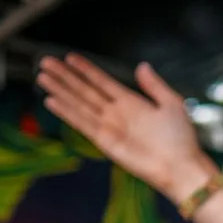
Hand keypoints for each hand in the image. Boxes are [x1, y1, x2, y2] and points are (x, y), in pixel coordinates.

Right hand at [37, 55, 217, 200]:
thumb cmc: (181, 138)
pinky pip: (82, 123)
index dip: (85, 69)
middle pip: (84, 90)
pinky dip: (66, 112)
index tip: (69, 57)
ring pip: (78, 104)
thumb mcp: (171, 104)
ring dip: (60, 90)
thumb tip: (142, 65)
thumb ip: (154, 85)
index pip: (102, 81)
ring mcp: (108, 126)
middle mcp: (115, 112)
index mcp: (131, 101)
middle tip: (44, 61)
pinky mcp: (104, 141)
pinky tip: (51, 100)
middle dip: (64, 76)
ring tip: (41, 76)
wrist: (181, 166)